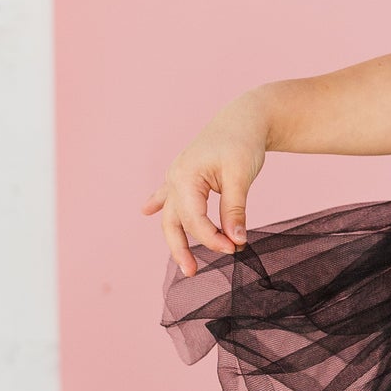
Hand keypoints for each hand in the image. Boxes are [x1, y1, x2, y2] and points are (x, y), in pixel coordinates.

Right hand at [141, 95, 268, 276]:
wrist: (244, 118)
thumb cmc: (243, 143)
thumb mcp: (241, 176)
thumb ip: (235, 210)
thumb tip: (237, 240)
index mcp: (186, 177)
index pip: (194, 220)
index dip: (212, 239)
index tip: (235, 249)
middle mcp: (175, 178)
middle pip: (174, 223)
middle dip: (184, 249)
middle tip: (194, 272)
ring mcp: (177, 176)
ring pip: (171, 214)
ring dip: (176, 238)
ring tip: (185, 263)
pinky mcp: (185, 175)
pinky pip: (167, 194)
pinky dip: (158, 202)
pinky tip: (146, 210)